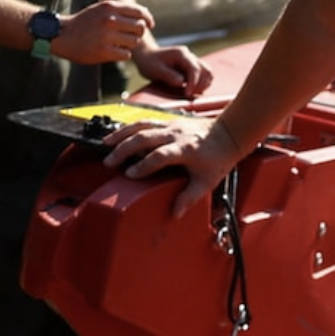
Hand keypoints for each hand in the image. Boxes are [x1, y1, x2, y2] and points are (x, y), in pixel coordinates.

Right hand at [56, 0, 157, 64]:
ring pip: (134, 42)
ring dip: (129, 44)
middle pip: (140, 27)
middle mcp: (109, 19)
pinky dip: (122, 54)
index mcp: (110, 7)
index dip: (148, 19)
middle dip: (138, 33)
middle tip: (129, 36)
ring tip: (118, 44)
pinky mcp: (104, 51)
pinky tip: (113, 51)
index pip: (139, 12)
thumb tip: (145, 16)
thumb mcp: (100, 9)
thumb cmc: (84, 23)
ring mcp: (107, 36)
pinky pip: (126, 54)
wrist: (62, 35)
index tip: (150, 25)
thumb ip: (120, 11)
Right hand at [103, 116, 244, 216]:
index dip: (144, 165)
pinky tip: (117, 136)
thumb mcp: (207, 182)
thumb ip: (189, 197)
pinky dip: (128, 128)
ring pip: (141, 126)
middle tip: (109, 163)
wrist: (229, 133)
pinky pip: (144, 122)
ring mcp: (171, 125)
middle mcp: (175, 134)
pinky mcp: (168, 122)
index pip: (160, 156)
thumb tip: (175, 213)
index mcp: (185, 149)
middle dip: (124, 149)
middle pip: (144, 137)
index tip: (130, 175)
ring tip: (104, 145)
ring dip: (121, 135)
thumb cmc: (219, 158)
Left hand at [132, 39, 209, 97]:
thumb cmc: (149, 63)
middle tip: (189, 94)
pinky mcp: (192, 68)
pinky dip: (201, 85)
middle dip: (200, 85)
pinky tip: (190, 90)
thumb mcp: (155, 70)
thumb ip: (169, 75)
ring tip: (190, 93)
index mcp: (182, 54)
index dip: (193, 83)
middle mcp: (190, 56)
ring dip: (203, 85)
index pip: (195, 69)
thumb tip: (182, 82)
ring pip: (208, 73)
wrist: (147, 57)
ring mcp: (192, 62)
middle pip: (206, 71)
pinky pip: (203, 77)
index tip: (187, 94)